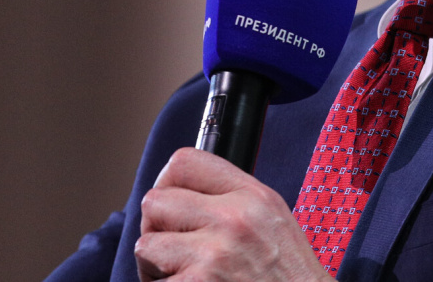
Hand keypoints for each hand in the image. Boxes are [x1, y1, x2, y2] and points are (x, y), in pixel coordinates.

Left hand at [135, 147, 330, 281]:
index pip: (184, 163)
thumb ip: (230, 198)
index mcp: (252, 196)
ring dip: (155, 266)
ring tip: (184, 275)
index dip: (165, 182)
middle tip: (171, 249)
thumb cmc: (288, 277)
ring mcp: (212, 256)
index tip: (168, 203)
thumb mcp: (272, 220)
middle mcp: (232, 220)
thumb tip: (181, 190)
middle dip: (155, 228)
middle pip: (155, 201)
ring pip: (145, 245)